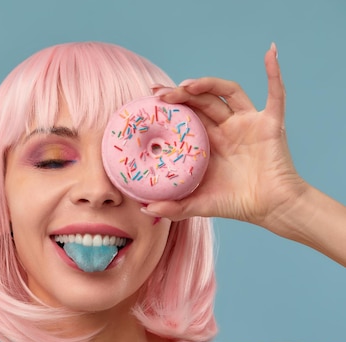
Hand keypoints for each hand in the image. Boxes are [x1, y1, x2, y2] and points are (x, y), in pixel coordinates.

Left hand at [144, 43, 307, 229]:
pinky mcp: (270, 124)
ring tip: (186, 85)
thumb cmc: (237, 204)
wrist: (272, 209)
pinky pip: (275, 95)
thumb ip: (174, 207)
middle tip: (159, 94)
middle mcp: (226, 128)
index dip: (169, 106)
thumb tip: (145, 209)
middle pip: (201, 101)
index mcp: (208, 141)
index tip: (148, 100)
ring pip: (226, 93)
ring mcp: (247, 123)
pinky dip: (274, 74)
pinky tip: (270, 53)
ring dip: (207, 84)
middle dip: (180, 94)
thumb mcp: (199, 204)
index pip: (186, 115)